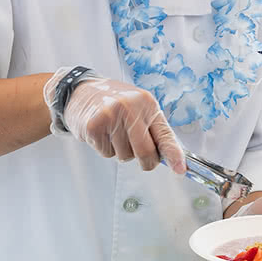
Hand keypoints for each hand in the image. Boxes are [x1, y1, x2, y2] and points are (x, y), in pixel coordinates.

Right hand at [50, 73, 185, 172]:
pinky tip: (101, 133)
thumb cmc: (113, 103)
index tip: (181, 169)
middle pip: (145, 152)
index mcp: (147, 103)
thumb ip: (153, 130)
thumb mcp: (138, 108)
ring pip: (125, 156)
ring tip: (113, 132)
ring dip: (120, 151)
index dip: (173, 154)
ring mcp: (111, 116)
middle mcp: (130, 108)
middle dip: (145, 161)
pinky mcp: (93, 127)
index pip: (165, 134)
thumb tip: (171, 158)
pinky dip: (104, 148)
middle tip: (139, 156)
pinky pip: (106, 153)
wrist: (80, 91)